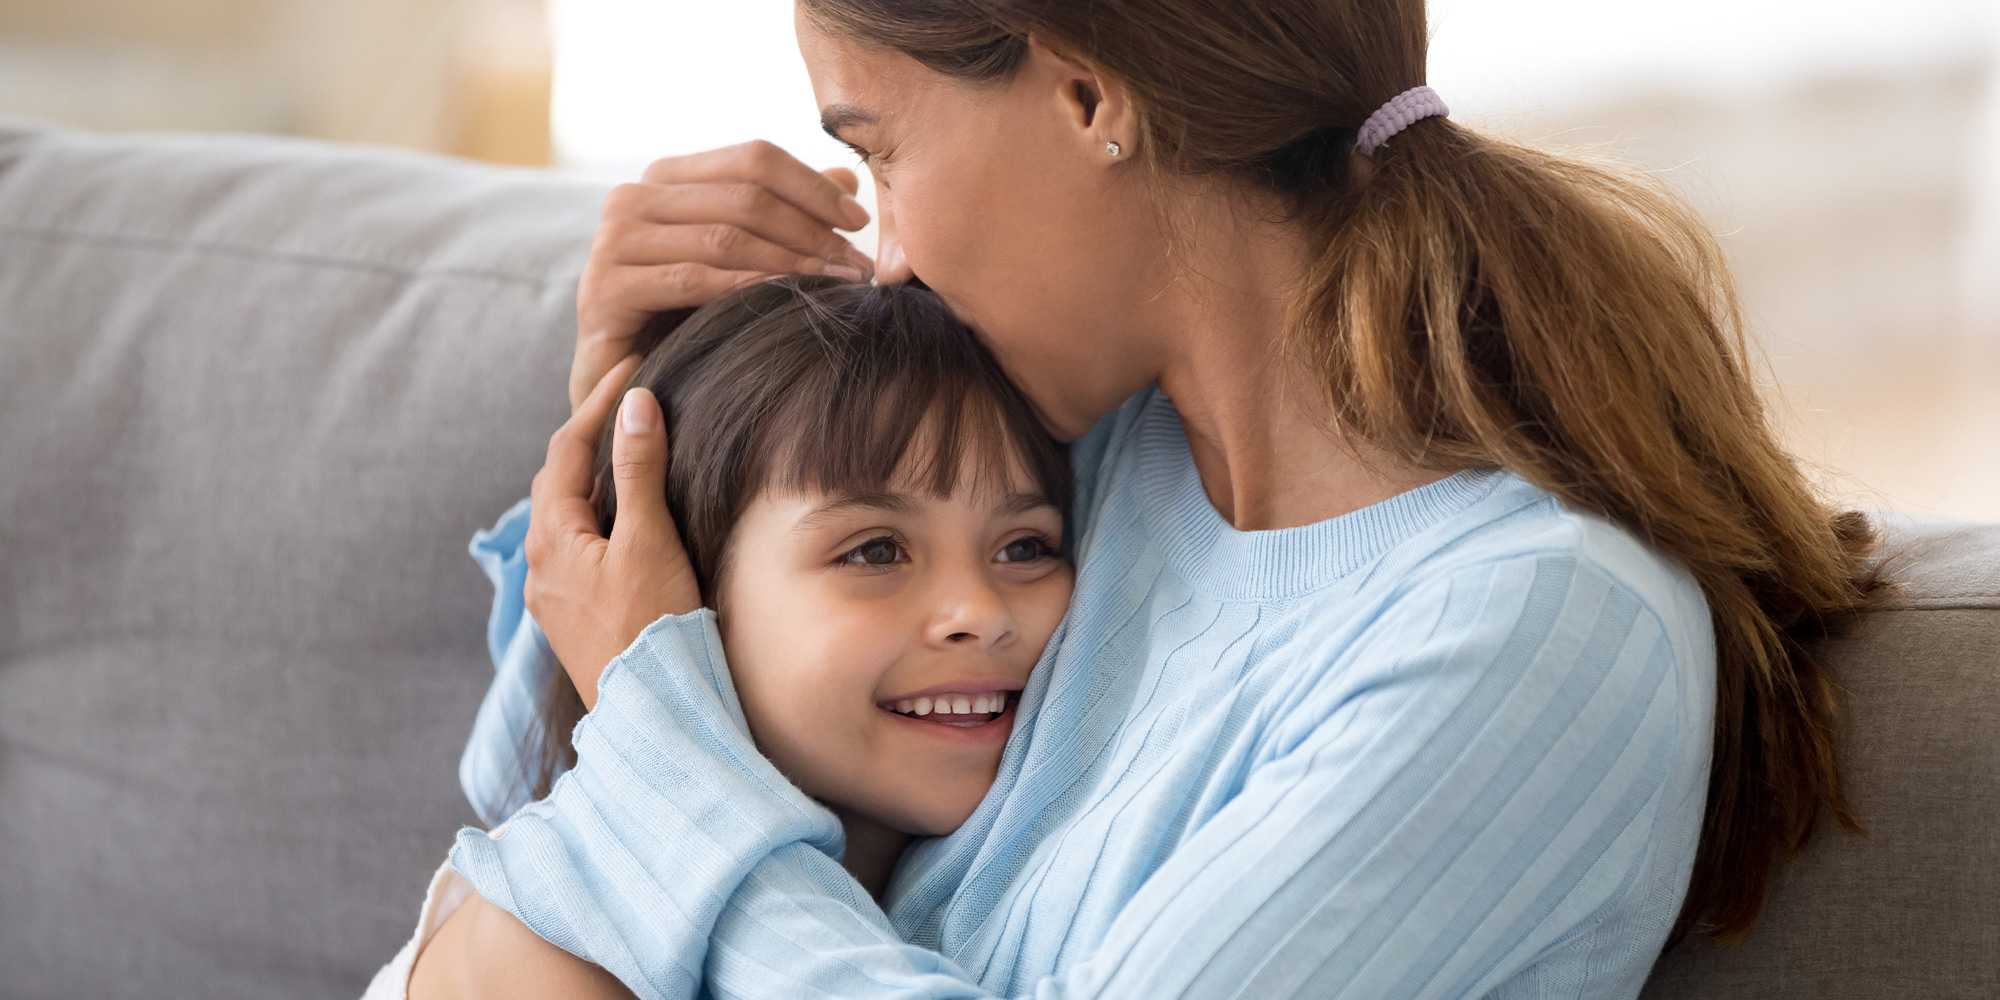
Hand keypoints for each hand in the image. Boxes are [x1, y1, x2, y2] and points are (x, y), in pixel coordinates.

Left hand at [527, 356, 698, 708]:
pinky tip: (625, 521)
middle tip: (627, 403)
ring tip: (629, 452)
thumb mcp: (650, 540)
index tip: (630, 368)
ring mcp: (554, 597)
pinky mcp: (575, 619)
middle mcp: (540, 567)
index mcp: (551, 540)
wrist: (654, 713)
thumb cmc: (653, 627)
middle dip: (590, 437)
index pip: (567, 450)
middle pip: (558, 481)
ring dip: (593, 479)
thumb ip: (639, 470)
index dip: (598, 404)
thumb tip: (634, 404)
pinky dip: (600, 517)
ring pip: (566, 517)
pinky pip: (578, 548)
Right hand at [568, 141, 876, 412]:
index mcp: (665, 178)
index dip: (812, 186)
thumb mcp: (742, 259)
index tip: (861, 222)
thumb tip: (848, 176)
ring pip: (722, 237)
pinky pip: (690, 280)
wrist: (626, 386)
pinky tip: (783, 298)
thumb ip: (787, 214)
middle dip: (811, 231)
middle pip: (743, 196)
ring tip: (836, 285)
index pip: (752, 159)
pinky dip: (743, 286)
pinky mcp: (603, 289)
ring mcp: (611, 241)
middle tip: (857, 266)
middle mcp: (631, 198)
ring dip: (790, 262)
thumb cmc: (688, 318)